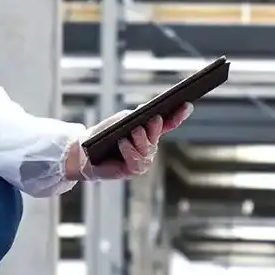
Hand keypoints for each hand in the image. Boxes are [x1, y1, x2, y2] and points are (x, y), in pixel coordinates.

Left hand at [66, 104, 191, 181]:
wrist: (86, 150)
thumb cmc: (105, 133)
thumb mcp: (122, 119)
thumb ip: (137, 116)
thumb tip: (150, 113)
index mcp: (149, 132)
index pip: (168, 123)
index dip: (178, 115)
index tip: (187, 104)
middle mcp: (149, 146)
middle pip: (157, 135)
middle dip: (156, 127)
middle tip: (154, 118)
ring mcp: (143, 160)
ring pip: (148, 149)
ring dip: (141, 139)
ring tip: (132, 131)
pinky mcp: (133, 170)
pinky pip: (136, 161)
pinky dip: (129, 150)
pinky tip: (122, 143)